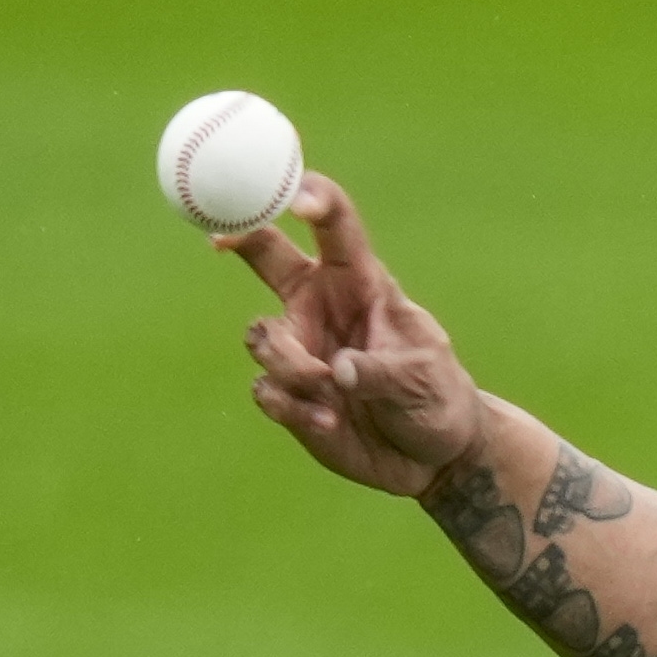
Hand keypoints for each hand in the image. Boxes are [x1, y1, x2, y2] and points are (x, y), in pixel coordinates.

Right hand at [225, 176, 486, 498]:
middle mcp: (320, 306)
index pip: (333, 225)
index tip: (297, 201)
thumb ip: (381, 370)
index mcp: (360, 282)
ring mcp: (300, 348)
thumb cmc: (437, 397)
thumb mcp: (423, 378)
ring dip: (289, 364)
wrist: (432, 456)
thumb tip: (338, 368)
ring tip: (329, 391)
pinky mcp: (289, 393)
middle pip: (266, 255)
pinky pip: (267, 391)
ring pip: (261, 337)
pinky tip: (327, 421)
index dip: (312, 199)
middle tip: (219, 241)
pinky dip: (292, 407)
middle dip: (240, 238)